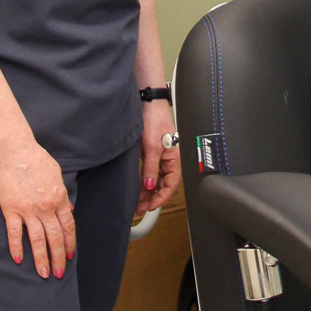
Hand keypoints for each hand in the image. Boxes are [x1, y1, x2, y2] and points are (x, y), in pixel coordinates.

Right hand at [0, 142, 74, 277]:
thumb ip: (63, 193)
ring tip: (43, 273)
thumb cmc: (36, 158)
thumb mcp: (57, 174)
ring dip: (41, 258)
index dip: (70, 243)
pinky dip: (17, 247)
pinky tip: (18, 259)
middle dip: (58, 257)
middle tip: (58, 273)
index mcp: (59, 198)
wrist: (16, 150)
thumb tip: (69, 207)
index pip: (68, 227)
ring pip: (37, 240)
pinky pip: (15, 233)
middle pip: (55, 238)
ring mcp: (28, 210)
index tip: (70, 256)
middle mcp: (46, 207)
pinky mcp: (11, 209)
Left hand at [137, 99, 180, 217]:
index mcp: (174, 159)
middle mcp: (167, 160)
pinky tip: (136, 187)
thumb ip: (151, 167)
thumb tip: (150, 186)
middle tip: (140, 208)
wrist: (148, 103)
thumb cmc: (156, 119)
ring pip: (154, 179)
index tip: (151, 206)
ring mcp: (158, 156)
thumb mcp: (152, 146)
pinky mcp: (149, 152)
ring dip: (146, 191)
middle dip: (152, 198)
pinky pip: (148, 171)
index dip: (161, 198)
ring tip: (136, 201)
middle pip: (162, 184)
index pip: (171, 184)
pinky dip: (143, 181)